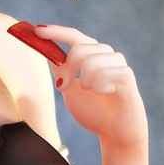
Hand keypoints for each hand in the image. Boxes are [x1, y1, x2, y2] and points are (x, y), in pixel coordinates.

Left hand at [36, 24, 146, 150]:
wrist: (115, 135)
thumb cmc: (95, 113)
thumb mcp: (71, 91)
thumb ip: (62, 72)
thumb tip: (48, 53)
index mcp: (93, 56)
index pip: (75, 36)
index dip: (55, 32)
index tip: (36, 29)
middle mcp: (107, 56)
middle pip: (80, 48)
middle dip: (68, 69)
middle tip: (64, 87)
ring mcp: (118, 64)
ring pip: (91, 61)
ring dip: (85, 82)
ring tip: (93, 93)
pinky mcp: (127, 76)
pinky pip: (104, 74)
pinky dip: (99, 87)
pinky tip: (106, 95)